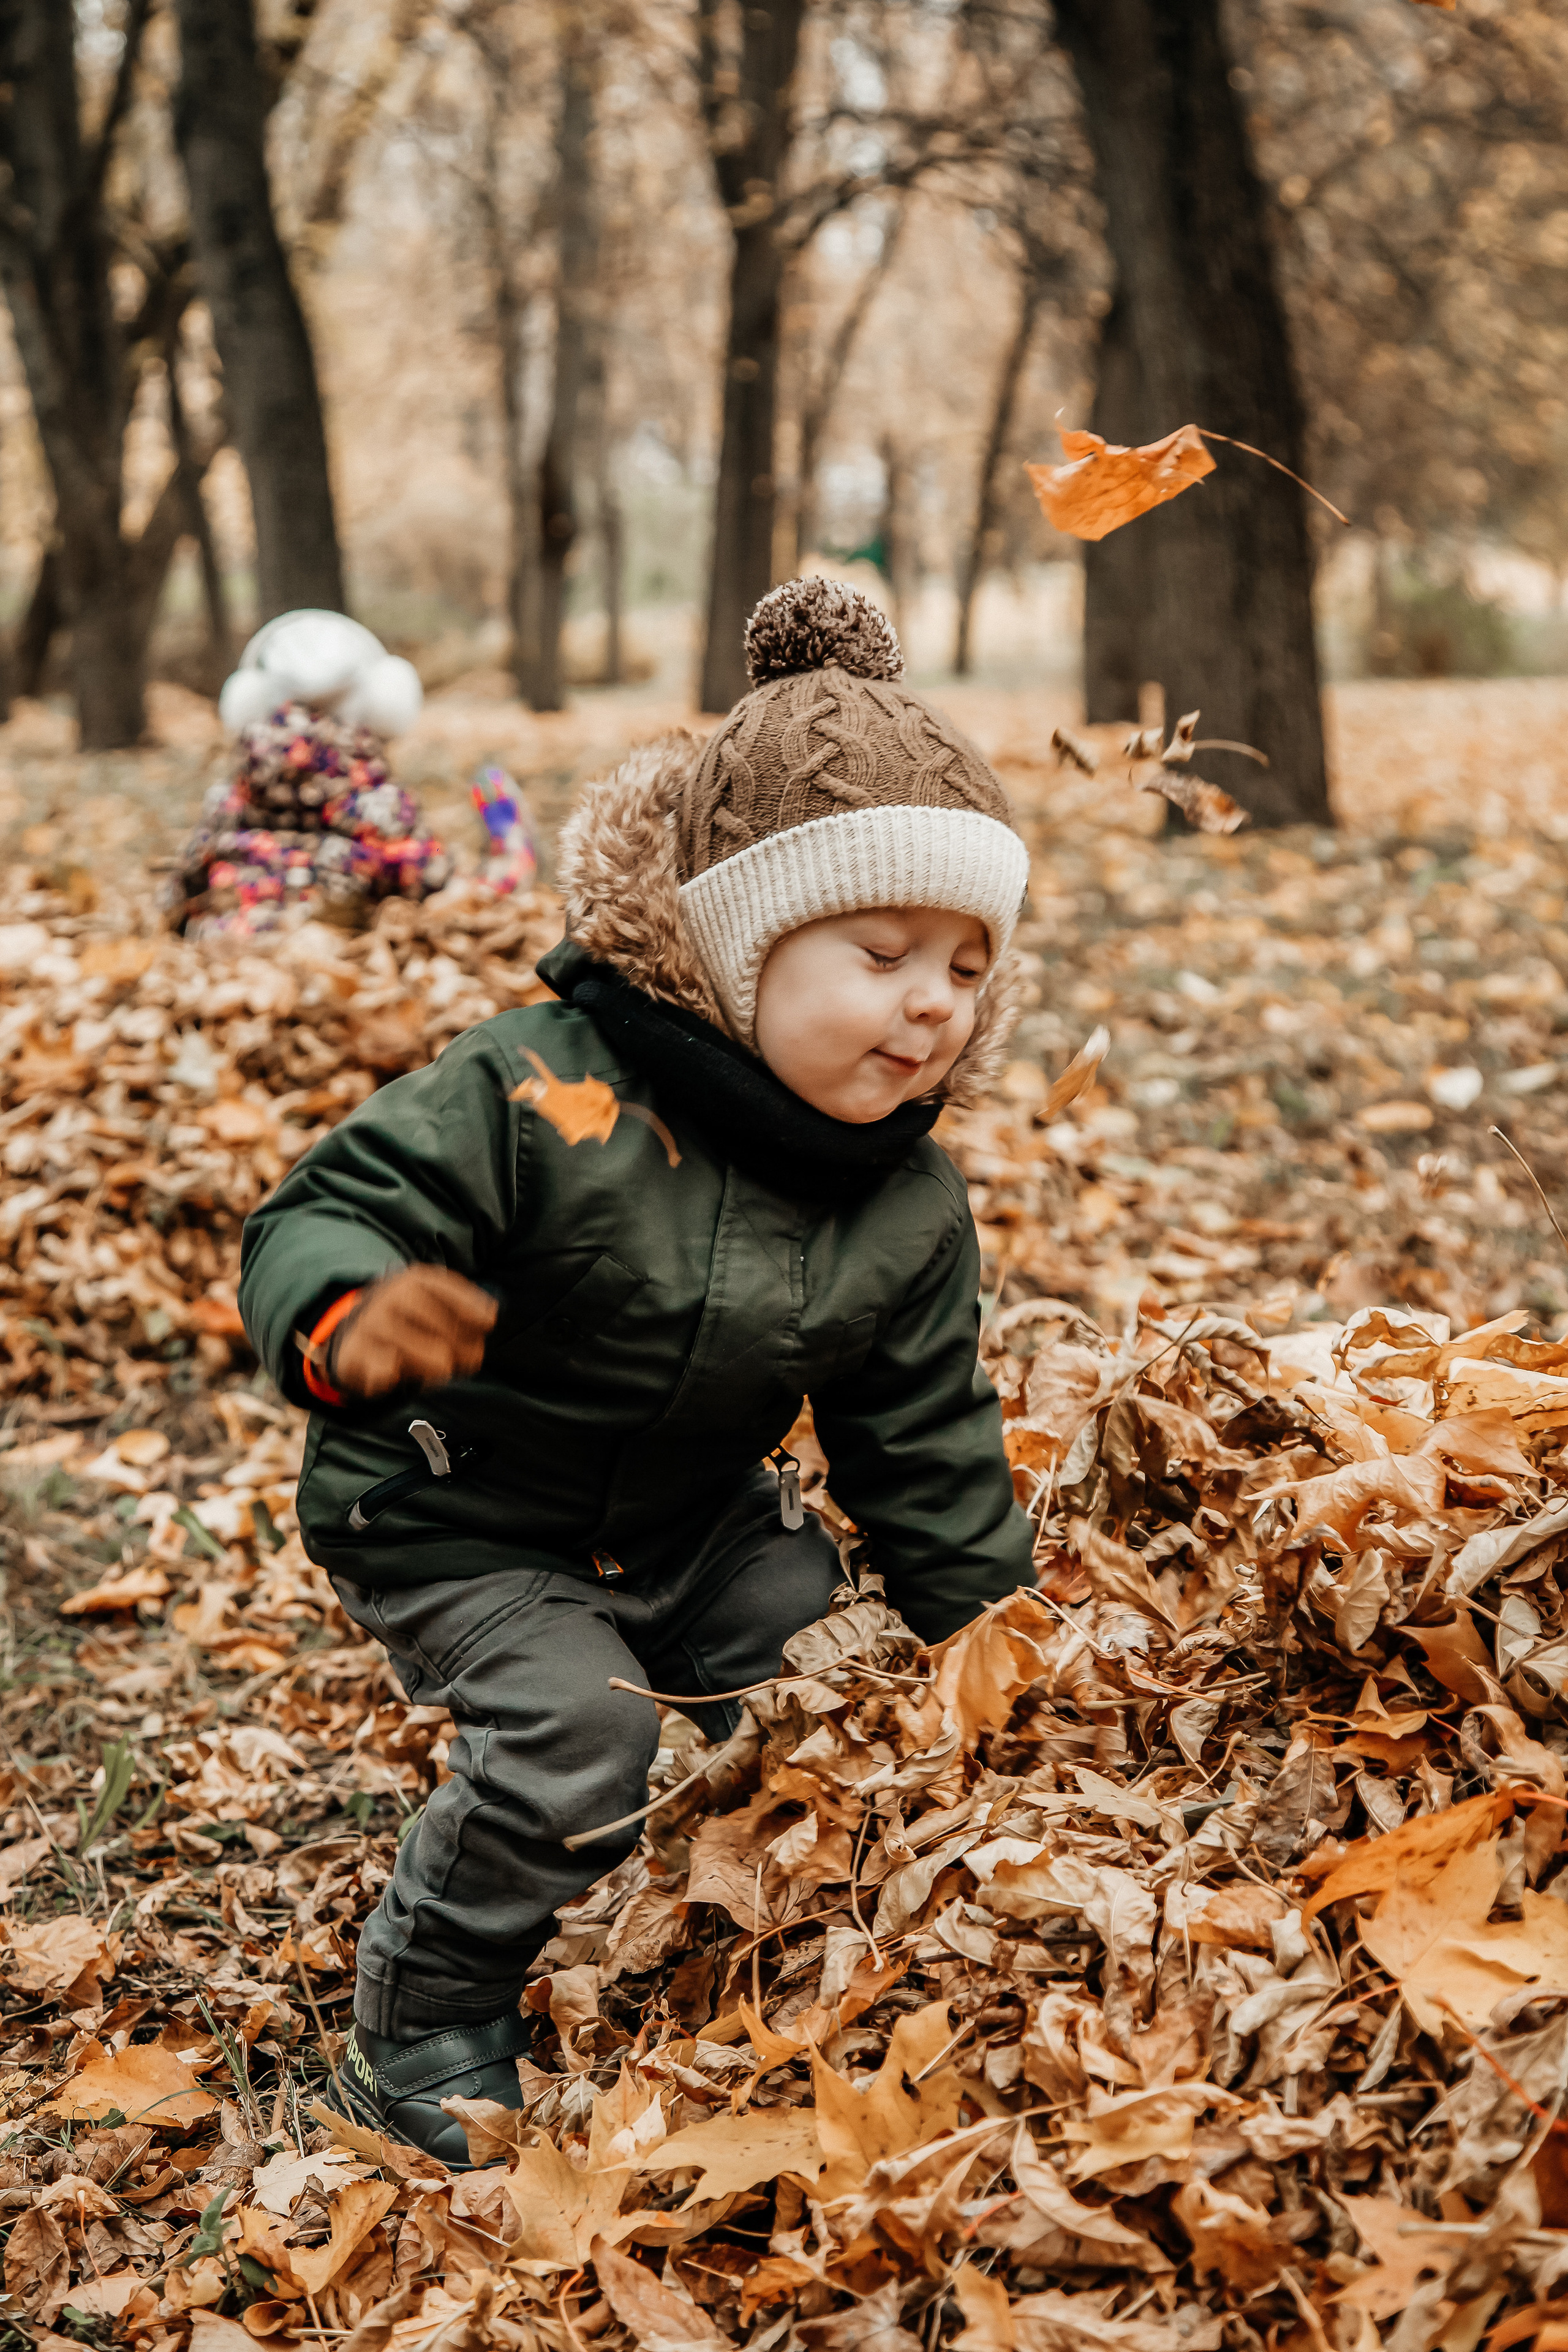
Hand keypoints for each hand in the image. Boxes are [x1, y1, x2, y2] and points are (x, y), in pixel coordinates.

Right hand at [331, 1266, 497, 1396]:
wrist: (356, 1328)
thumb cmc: (411, 1318)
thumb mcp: (435, 1303)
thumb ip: (463, 1309)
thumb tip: (489, 1316)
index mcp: (414, 1280)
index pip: (443, 1287)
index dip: (469, 1304)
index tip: (489, 1322)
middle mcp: (390, 1296)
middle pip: (432, 1319)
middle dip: (459, 1344)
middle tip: (471, 1360)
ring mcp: (371, 1323)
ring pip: (410, 1347)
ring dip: (432, 1365)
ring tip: (441, 1370)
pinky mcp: (354, 1351)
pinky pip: (378, 1368)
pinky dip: (386, 1375)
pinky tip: (393, 1374)